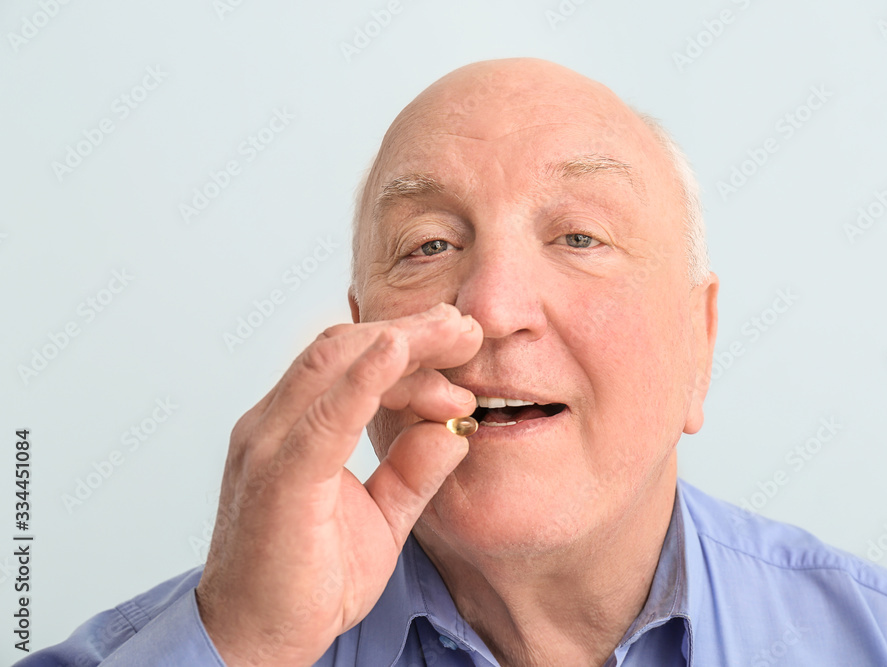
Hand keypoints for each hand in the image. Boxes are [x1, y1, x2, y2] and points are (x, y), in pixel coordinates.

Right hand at [195, 303, 480, 666]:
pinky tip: (397, 350)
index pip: (351, 363)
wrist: (255, 642)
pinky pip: (322, 415)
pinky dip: (362, 379)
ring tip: (455, 335)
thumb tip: (453, 431)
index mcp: (293, 428)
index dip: (411, 350)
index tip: (463, 353)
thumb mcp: (381, 517)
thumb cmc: (308, 579)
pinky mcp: (278, 477)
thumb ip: (413, 471)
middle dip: (411, 331)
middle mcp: (273, 425)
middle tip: (467, 328)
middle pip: (344, 348)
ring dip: (401, 342)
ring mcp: (269, 446)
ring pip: (334, 363)